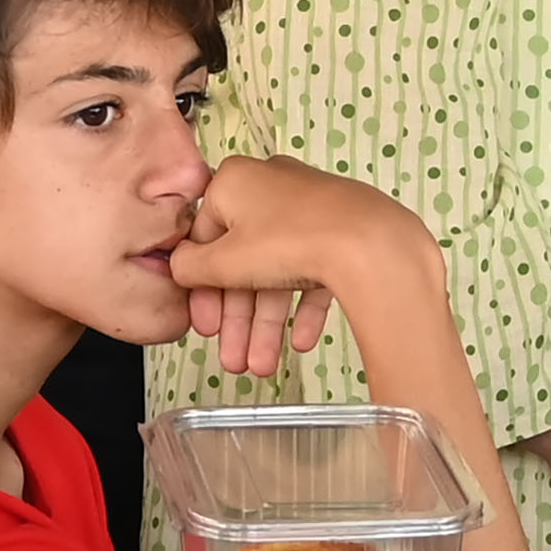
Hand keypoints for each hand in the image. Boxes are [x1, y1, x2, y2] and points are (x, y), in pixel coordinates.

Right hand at [166, 155, 418, 378]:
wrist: (371, 242)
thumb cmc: (291, 239)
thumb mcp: (224, 261)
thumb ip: (191, 267)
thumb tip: (180, 268)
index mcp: (235, 182)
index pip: (204, 240)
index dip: (202, 289)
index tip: (206, 326)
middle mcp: (271, 187)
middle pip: (243, 262)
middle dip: (238, 319)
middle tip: (235, 359)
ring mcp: (310, 208)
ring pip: (277, 271)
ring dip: (267, 324)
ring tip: (264, 367)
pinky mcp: (341, 229)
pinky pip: (313, 271)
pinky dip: (304, 308)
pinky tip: (302, 343)